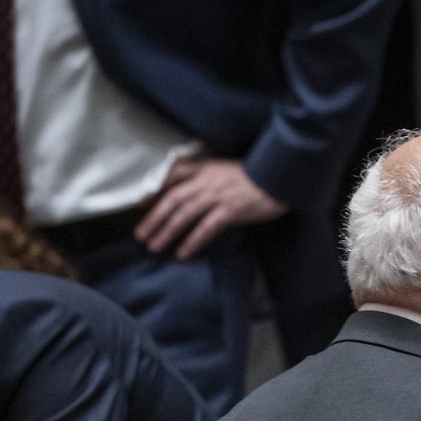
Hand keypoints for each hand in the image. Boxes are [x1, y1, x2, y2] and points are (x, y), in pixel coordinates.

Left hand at [135, 158, 286, 258]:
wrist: (280, 176)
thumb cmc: (257, 175)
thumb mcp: (227, 169)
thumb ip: (209, 177)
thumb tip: (193, 192)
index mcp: (205, 168)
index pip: (171, 175)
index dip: (153, 189)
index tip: (141, 204)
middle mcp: (206, 181)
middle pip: (172, 199)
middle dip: (154, 218)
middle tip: (140, 234)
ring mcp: (218, 196)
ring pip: (184, 214)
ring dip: (167, 231)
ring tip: (154, 246)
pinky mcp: (231, 210)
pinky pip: (206, 228)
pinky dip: (193, 241)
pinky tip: (183, 253)